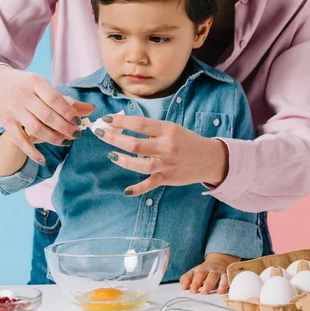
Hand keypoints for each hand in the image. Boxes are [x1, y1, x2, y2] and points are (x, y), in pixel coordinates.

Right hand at [0, 66, 93, 163]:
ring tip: (66, 142)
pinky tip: (43, 159)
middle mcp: (23, 96)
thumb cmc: (25, 85)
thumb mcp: (43, 86)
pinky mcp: (6, 123)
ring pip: (36, 129)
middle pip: (47, 116)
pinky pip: (20, 140)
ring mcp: (14, 110)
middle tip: (77, 134)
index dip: (69, 112)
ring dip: (54, 138)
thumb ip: (66, 99)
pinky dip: (32, 152)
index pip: (55, 99)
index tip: (79, 121)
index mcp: (35, 82)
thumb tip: (91, 110)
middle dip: (65, 128)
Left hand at [96, 114, 227, 195]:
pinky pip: (150, 185)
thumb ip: (151, 129)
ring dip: (124, 160)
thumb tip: (123, 126)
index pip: (139, 124)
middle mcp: (167, 147)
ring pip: (142, 165)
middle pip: (136, 144)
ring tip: (111, 155)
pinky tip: (125, 191)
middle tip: (100, 133)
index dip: (120, 121)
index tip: (106, 119)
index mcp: (168, 130)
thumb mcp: (171, 128)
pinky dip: (138, 189)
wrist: (209, 159)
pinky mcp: (167, 179)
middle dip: (114, 138)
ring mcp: (167, 165)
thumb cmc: (187, 140)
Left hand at [180, 253, 239, 294]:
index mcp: (199, 270)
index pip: (191, 274)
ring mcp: (217, 272)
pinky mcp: (227, 275)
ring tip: (206, 292)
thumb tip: (183, 287)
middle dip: (197, 282)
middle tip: (194, 291)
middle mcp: (207, 270)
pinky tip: (222, 291)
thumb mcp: (195, 273)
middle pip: (201, 274)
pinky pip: (226, 279)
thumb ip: (187, 279)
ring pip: (213, 276)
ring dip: (210, 284)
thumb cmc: (206, 271)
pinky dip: (224, 285)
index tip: (186, 289)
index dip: (187, 281)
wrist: (221, 261)